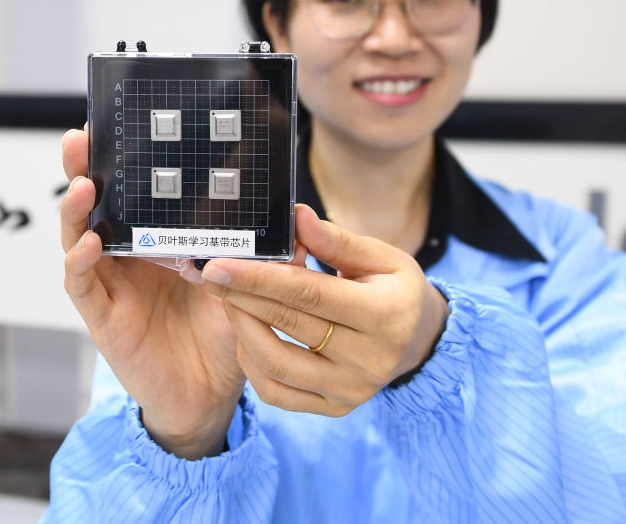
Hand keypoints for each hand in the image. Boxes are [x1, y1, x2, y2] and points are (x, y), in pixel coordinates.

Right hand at [60, 127, 241, 457]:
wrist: (210, 395)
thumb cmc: (224, 334)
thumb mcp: (249, 285)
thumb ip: (267, 254)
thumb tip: (299, 220)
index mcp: (161, 239)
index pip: (136, 191)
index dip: (122, 160)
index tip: (118, 122)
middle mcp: (130, 257)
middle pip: (97, 205)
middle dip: (83, 170)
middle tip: (80, 138)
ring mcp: (112, 285)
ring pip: (80, 239)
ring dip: (77, 211)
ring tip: (84, 184)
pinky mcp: (104, 318)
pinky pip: (83, 288)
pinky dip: (82, 264)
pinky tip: (91, 244)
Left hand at [200, 204, 448, 416]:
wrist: (415, 336)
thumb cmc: (391, 286)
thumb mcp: (379, 256)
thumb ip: (336, 240)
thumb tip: (296, 217)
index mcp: (387, 314)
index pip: (309, 293)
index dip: (261, 278)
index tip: (220, 263)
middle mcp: (372, 360)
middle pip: (289, 325)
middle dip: (242, 296)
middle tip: (210, 273)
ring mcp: (352, 390)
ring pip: (276, 365)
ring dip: (242, 329)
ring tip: (228, 299)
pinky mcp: (335, 408)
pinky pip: (277, 393)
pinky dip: (252, 364)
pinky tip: (247, 334)